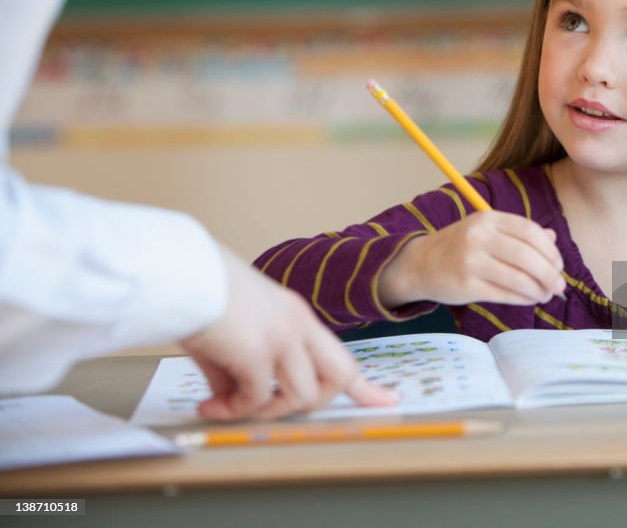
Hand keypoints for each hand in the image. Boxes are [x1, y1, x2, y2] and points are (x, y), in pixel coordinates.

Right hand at [179, 245, 399, 420]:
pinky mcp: (259, 352)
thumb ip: (243, 366)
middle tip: (269, 409)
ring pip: (302, 396)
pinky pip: (257, 399)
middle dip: (314, 404)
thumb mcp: (236, 330)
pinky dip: (233, 411)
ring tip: (228, 407)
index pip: (340, 354)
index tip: (389, 402)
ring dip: (266, 411)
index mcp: (296, 315)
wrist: (179, 272)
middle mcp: (298, 324)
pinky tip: (208, 406)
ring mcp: (284, 338)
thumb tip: (233, 400)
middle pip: (339, 376)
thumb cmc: (199, 294)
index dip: (366, 386)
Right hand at [379, 211, 565, 307]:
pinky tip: (530, 299)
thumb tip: (552, 240)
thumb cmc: (462, 246)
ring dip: (539, 289)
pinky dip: (523, 298)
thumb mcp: (488, 231)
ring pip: (518, 278)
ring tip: (546, 295)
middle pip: (527, 256)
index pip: (529, 231)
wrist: (421, 264)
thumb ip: (519, 233)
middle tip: (559, 286)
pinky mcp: (466, 286)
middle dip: (549, 274)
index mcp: (487, 218)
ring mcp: (471, 262)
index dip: (550, 250)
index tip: (559, 265)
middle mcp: (478, 237)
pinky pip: (504, 294)